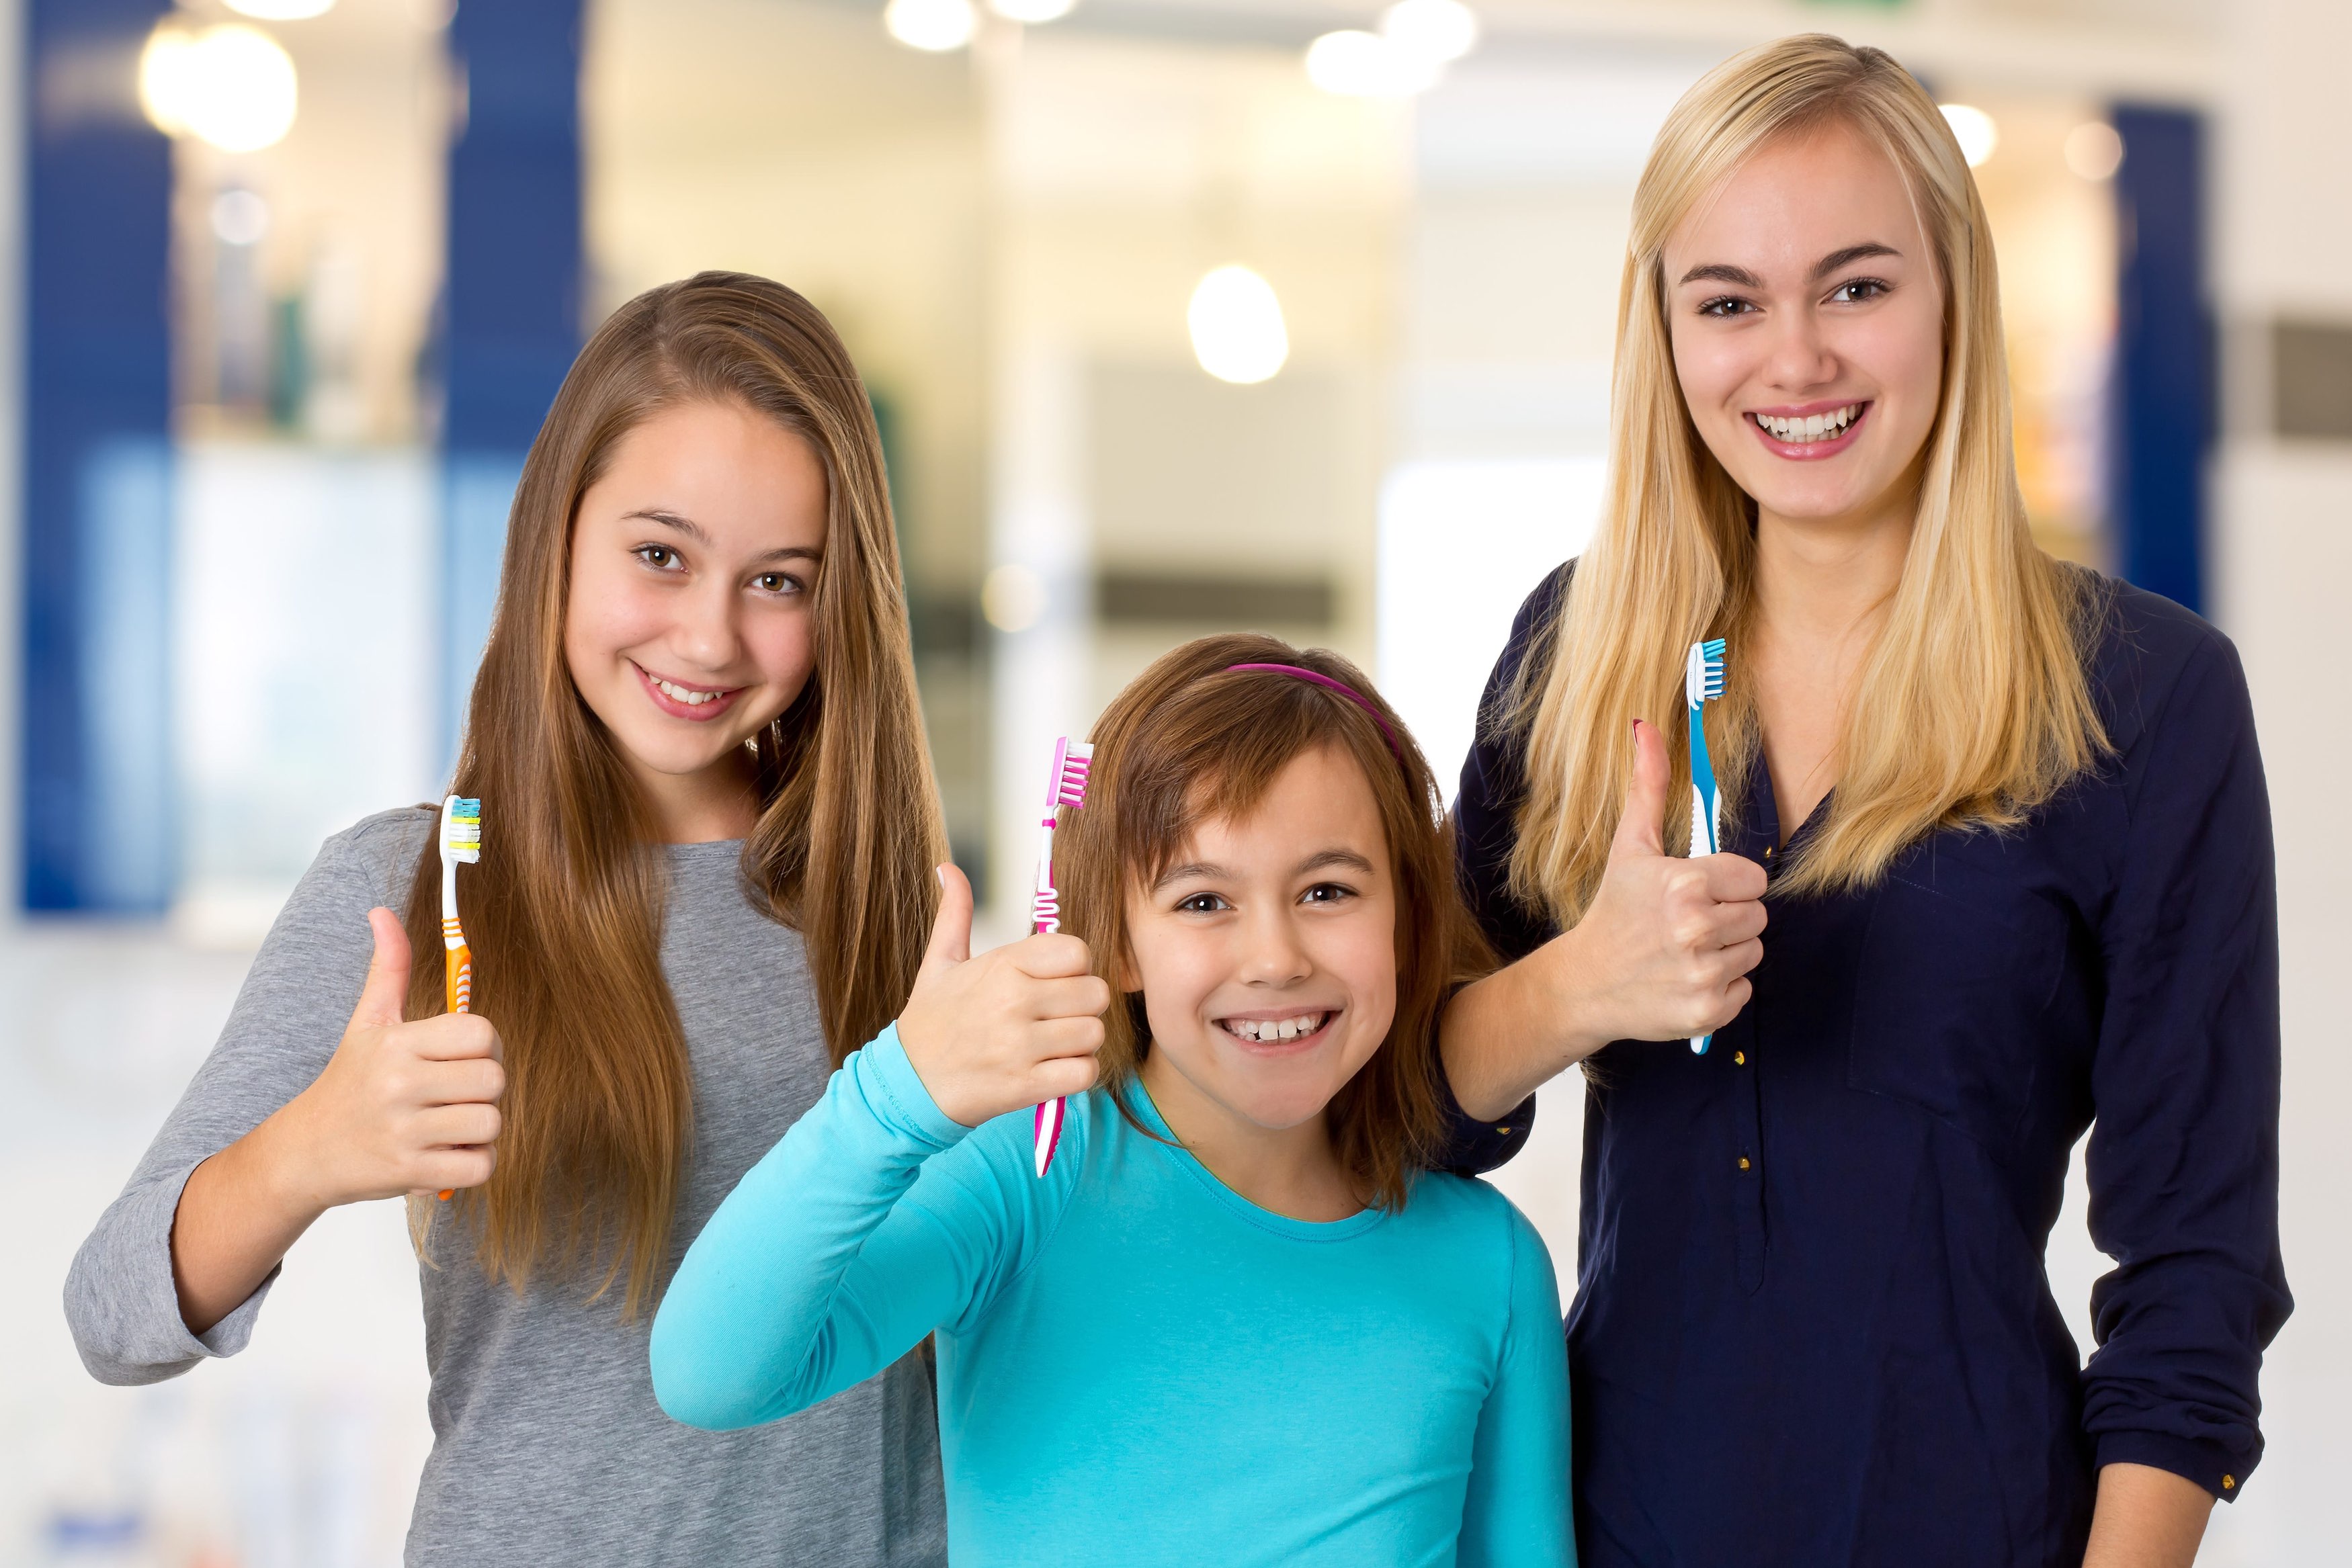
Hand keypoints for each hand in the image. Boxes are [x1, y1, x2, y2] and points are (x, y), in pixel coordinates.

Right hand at [271, 907, 506, 1208]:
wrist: (303, 1153)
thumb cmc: (349, 1082)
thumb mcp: (366, 1022)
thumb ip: (388, 968)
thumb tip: (383, 912)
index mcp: (397, 1043)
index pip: (481, 1033)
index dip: (484, 1046)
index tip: (461, 1057)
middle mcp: (400, 1084)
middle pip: (494, 1080)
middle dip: (484, 1089)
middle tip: (456, 1094)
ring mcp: (404, 1131)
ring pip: (491, 1123)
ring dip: (480, 1129)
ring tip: (449, 1125)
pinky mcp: (410, 1173)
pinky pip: (481, 1165)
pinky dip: (474, 1162)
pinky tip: (447, 1153)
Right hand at [896, 864, 1111, 1127]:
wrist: (907, 1083)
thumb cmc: (930, 1020)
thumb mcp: (938, 961)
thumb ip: (955, 913)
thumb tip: (948, 868)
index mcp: (1002, 965)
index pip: (1077, 951)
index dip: (1076, 966)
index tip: (1058, 980)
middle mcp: (1015, 1001)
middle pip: (1095, 992)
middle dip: (1083, 1005)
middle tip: (1060, 1014)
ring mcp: (1021, 1045)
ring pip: (1094, 1032)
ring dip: (1081, 1041)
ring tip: (1055, 1043)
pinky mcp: (1027, 1085)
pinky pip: (1085, 1072)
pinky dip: (1077, 1073)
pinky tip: (1054, 1069)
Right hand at [1545, 717, 1768, 1046]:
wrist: (1585, 983)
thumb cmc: (1615, 910)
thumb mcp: (1631, 846)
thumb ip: (1650, 785)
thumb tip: (1647, 726)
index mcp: (1685, 885)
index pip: (1755, 881)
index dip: (1728, 886)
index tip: (1696, 895)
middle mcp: (1696, 930)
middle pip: (1758, 917)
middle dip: (1729, 918)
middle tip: (1686, 925)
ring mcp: (1702, 974)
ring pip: (1754, 952)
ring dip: (1727, 953)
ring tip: (1686, 951)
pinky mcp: (1708, 1011)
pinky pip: (1745, 990)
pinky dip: (1722, 988)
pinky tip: (1686, 979)